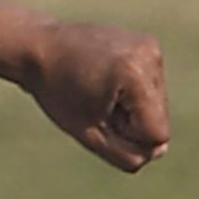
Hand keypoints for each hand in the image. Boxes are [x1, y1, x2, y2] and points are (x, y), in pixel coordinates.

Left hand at [23, 20, 170, 171]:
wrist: (38, 47)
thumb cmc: (57, 91)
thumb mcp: (89, 134)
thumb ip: (126, 154)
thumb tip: (159, 150)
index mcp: (135, 75)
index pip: (157, 134)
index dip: (126, 135)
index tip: (97, 114)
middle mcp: (150, 56)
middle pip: (159, 118)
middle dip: (129, 120)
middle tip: (94, 99)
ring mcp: (151, 47)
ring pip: (157, 104)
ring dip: (130, 107)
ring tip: (98, 87)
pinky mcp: (149, 44)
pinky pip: (152, 86)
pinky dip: (131, 91)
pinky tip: (105, 77)